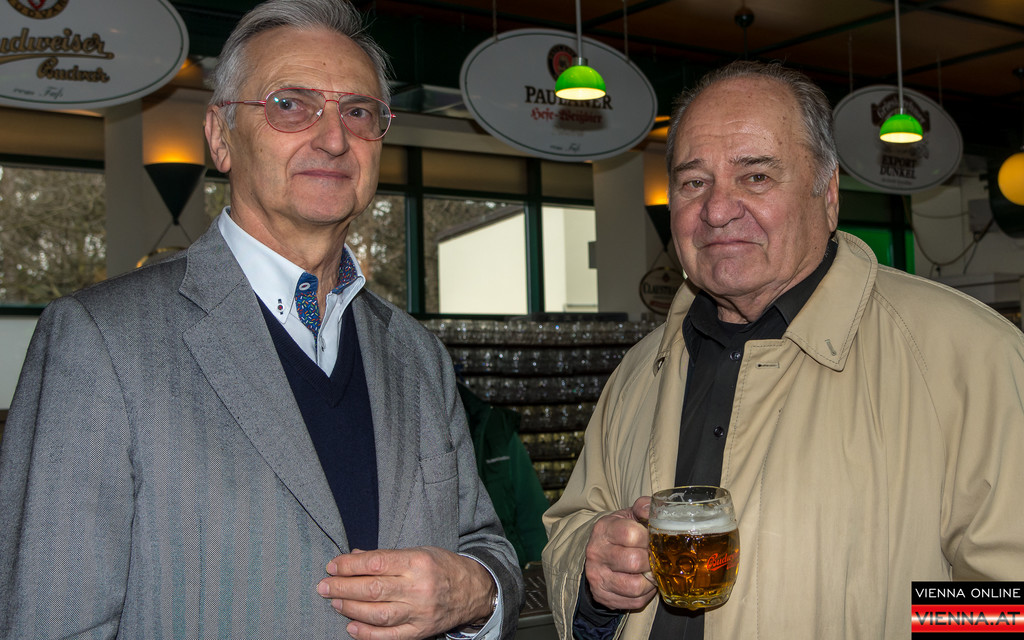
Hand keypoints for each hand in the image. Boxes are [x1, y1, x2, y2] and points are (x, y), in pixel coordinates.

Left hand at [317, 546, 496, 639]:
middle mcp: (418, 588)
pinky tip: (350, 626)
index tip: (332, 565)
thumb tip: (354, 556)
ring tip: (334, 602)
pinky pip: (389, 636)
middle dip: (342, 587)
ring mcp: (419, 612)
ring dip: (350, 608)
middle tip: (323, 585)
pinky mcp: (420, 631)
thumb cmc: (442, 567)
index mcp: (418, 562)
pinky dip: (367, 633)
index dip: (349, 565)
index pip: (376, 563)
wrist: (474, 590)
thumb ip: (386, 556)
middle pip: (372, 589)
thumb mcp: (419, 552)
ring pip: (378, 613)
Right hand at [584, 496, 656, 610]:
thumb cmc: (619, 534)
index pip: (630, 534)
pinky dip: (646, 594)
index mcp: (603, 529)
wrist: (598, 555)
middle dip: (652, 561)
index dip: (648, 538)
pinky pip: (634, 601)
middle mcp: (596, 553)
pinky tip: (644, 583)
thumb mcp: (628, 516)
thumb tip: (653, 509)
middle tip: (656, 558)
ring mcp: (598, 577)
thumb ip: (643, 508)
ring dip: (650, 581)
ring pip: (635, 586)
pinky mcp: (603, 596)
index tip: (653, 540)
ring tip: (651, 572)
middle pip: (634, 562)